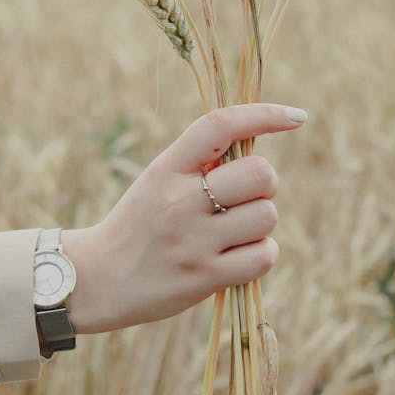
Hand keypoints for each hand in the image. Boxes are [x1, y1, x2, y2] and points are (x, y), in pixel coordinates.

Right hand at [61, 103, 306, 333]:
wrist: (97, 279)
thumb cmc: (140, 223)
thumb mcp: (159, 180)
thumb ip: (201, 162)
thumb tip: (257, 140)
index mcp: (168, 167)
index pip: (220, 125)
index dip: (264, 115)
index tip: (297, 117)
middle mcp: (180, 200)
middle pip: (260, 174)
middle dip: (263, 185)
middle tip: (241, 198)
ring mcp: (193, 240)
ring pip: (267, 215)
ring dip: (260, 223)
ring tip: (234, 231)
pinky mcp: (204, 277)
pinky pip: (264, 255)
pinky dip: (261, 254)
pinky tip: (239, 256)